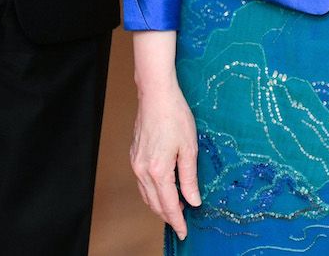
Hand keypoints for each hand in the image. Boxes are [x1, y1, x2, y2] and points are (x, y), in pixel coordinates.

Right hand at [130, 76, 199, 238]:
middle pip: (155, 203)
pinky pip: (142, 183)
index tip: (184, 233)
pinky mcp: (134, 156)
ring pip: (146, 194)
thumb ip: (190, 178)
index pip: (169, 205)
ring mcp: (135, 163)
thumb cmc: (175, 116)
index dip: (178, 221)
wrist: (156, 95)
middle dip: (168, 216)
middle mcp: (142, 170)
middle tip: (182, 224)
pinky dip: (152, 192)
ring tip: (176, 209)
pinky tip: (163, 190)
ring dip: (159, 205)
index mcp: (158, 171)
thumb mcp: (189, 149)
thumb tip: (194, 200)